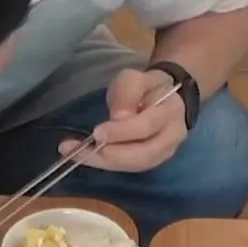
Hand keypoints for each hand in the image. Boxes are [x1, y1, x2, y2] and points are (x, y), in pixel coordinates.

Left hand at [57, 68, 186, 171]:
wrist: (165, 98)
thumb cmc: (146, 87)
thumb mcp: (134, 78)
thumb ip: (127, 93)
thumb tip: (118, 118)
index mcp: (170, 111)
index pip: (147, 126)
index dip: (122, 132)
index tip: (96, 132)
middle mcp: (172, 137)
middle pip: (143, 154)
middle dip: (110, 154)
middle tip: (80, 150)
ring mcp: (165, 153)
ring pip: (136, 165)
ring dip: (104, 162)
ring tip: (75, 154)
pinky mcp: (152, 162)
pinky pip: (130, 167)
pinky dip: (106, 164)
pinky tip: (86, 157)